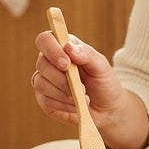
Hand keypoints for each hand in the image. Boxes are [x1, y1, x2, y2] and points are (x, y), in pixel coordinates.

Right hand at [32, 30, 148, 148]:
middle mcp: (50, 62)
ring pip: (41, 84)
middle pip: (41, 64)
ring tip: (82, 97)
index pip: (45, 40)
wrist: (107, 109)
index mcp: (62, 48)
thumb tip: (68, 47)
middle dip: (61, 78)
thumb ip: (86, 54)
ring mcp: (45, 81)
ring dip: (63, 93)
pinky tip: (75, 105)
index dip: (51, 50)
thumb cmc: (103, 82)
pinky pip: (44, 100)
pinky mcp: (44, 99)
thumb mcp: (101, 66)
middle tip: (81, 87)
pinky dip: (63, 105)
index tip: (66, 64)